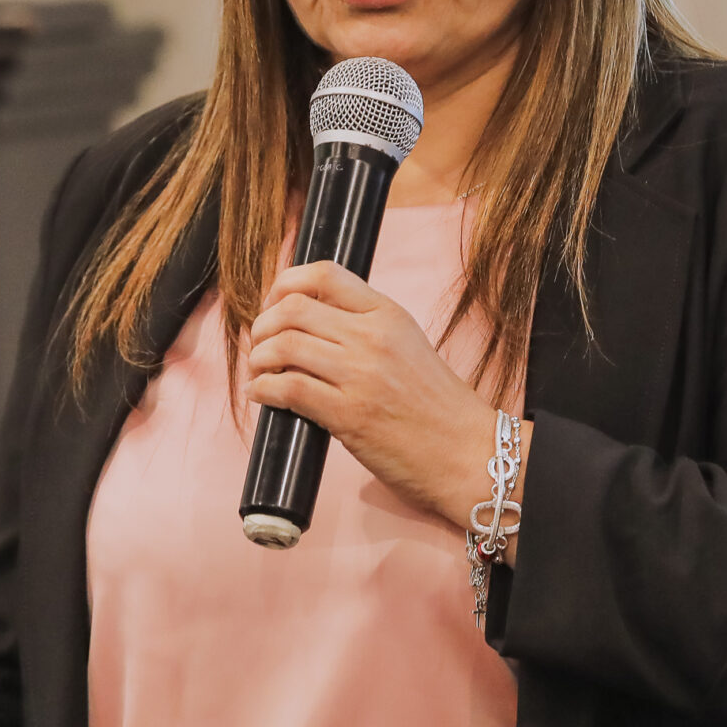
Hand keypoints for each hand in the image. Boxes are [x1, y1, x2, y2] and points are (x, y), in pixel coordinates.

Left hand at [247, 261, 518, 550]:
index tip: (274, 304)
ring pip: (283, 345)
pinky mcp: (347, 415)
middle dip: (263, 324)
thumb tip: (309, 324)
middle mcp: (372, 337)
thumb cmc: (436, 407)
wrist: (466, 452)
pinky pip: (287, 388)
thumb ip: (366, 329)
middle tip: (261, 344)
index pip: (324, 274)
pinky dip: (263, 390)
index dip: (285, 284)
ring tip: (262, 372)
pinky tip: (264, 396)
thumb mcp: (408, 346)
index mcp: (388, 314)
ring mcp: (360, 375)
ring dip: (259, 358)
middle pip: (293, 308)